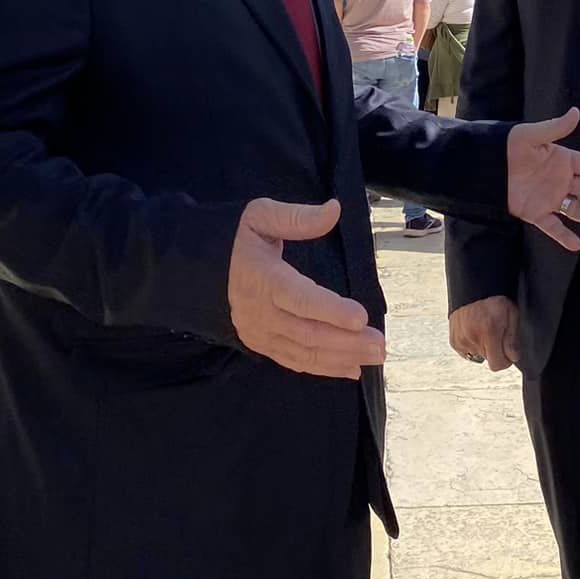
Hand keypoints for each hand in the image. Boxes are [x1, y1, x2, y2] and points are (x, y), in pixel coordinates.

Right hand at [227, 198, 385, 379]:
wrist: (198, 270)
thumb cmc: (238, 239)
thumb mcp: (260, 216)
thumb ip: (297, 217)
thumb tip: (334, 210)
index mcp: (263, 278)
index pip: (300, 298)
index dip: (330, 310)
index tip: (361, 317)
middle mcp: (260, 312)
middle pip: (307, 332)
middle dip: (347, 341)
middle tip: (381, 344)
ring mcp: (260, 333)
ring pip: (304, 352)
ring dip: (341, 357)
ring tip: (376, 357)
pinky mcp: (262, 344)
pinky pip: (294, 361)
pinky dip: (323, 368)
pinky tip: (350, 369)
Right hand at [448, 295, 519, 371]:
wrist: (472, 287)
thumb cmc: (494, 298)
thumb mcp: (511, 313)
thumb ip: (512, 338)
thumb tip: (513, 357)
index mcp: (489, 331)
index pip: (497, 364)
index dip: (506, 360)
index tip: (508, 352)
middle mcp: (473, 338)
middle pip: (489, 359)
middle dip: (495, 350)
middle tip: (497, 333)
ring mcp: (462, 340)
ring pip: (478, 356)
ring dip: (483, 347)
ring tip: (484, 329)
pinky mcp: (454, 341)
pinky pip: (466, 352)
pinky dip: (472, 345)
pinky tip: (475, 331)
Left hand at [505, 108, 579, 250]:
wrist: (484, 167)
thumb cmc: (508, 146)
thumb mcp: (532, 136)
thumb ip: (555, 128)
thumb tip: (576, 112)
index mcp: (561, 160)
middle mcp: (559, 180)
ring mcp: (549, 197)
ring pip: (575, 209)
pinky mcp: (535, 213)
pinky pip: (552, 226)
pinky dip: (563, 236)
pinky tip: (576, 245)